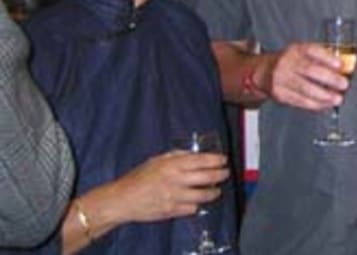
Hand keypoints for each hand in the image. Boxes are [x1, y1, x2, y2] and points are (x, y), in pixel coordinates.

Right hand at [102, 150, 228, 223]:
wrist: (122, 199)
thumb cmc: (138, 177)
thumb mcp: (157, 160)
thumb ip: (176, 156)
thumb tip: (194, 154)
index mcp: (173, 164)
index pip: (203, 160)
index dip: (217, 160)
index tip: (224, 160)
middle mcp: (177, 179)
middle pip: (209, 177)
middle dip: (222, 175)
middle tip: (225, 173)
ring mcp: (176, 196)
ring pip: (205, 194)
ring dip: (214, 192)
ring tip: (216, 190)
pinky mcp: (173, 211)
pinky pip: (193, 208)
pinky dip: (198, 204)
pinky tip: (198, 201)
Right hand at [260, 42, 346, 110]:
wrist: (264, 71)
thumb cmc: (292, 62)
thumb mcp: (304, 53)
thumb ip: (323, 58)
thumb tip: (347, 68)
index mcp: (296, 49)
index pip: (312, 50)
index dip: (327, 58)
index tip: (340, 65)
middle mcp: (287, 62)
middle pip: (309, 70)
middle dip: (329, 78)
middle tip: (343, 84)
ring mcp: (281, 78)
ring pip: (304, 88)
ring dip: (324, 95)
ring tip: (337, 98)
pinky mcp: (280, 93)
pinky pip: (299, 100)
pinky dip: (315, 104)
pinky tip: (325, 104)